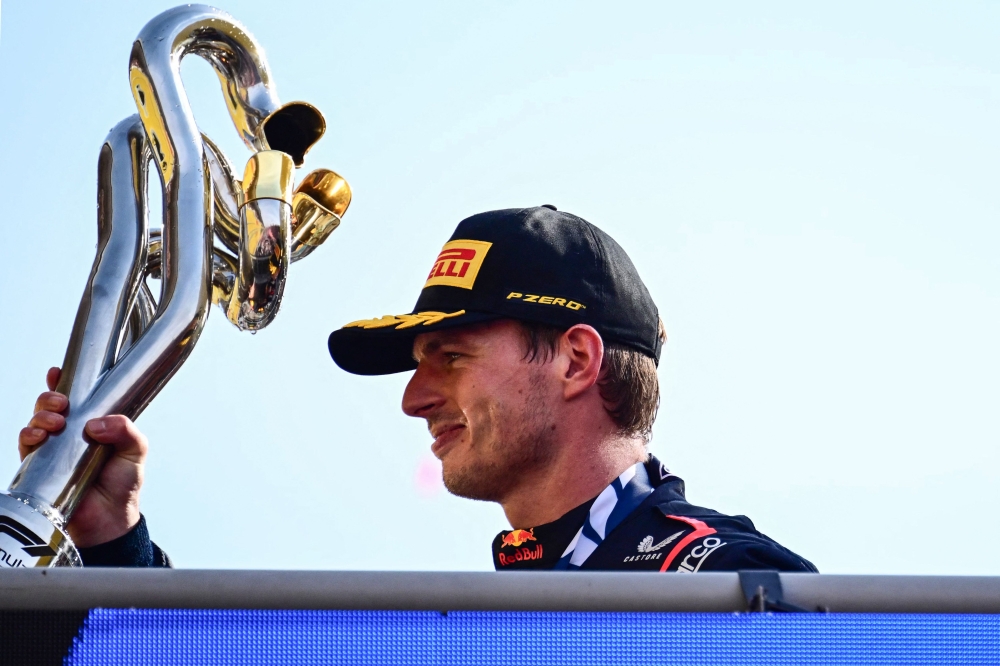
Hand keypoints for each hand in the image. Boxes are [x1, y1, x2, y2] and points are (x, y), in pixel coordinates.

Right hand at [18, 367, 147, 547]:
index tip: (58, 372)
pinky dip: (27, 436)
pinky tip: (38, 438)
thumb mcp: (136, 451)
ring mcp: (53, 450)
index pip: (77, 397)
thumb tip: (95, 424)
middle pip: (51, 406)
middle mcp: (71, 434)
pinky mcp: (39, 468)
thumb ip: (126, 431)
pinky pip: (25, 446)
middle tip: (63, 404)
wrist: (110, 522)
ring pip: (36, 422)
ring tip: (55, 423)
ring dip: (41, 416)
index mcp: (94, 424)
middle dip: (51, 397)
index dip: (64, 382)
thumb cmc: (124, 483)